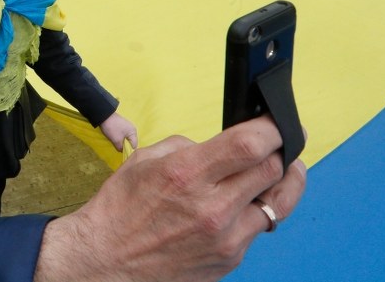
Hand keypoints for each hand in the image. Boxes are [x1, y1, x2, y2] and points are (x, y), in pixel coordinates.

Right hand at [35, 116, 306, 281]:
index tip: (278, 123)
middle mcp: (212, 207)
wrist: (106, 260)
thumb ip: (191, 147)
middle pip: (273, 170)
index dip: (274, 129)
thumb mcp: (146, 159)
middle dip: (278, 152)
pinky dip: (253, 212)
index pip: (251, 145)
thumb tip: (223, 146)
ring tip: (277, 172)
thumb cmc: (120, 209)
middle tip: (277, 145)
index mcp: (188, 173)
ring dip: (276, 184)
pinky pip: (257, 228)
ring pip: (277, 203)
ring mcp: (225, 238)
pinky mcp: (229, 259)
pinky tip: (240, 204)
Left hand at [99, 112, 137, 150]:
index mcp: (133, 132)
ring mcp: (127, 127)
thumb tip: (122, 151)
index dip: (129, 151)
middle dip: (125, 146)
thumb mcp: (116, 140)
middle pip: (131, 142)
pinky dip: (120, 138)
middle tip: (119, 149)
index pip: (134, 145)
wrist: (104, 116)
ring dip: (122, 142)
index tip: (123, 154)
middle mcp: (132, 129)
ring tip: (116, 144)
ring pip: (126, 139)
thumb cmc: (112, 128)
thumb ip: (120, 148)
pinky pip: (123, 135)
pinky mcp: (122, 126)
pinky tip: (115, 139)